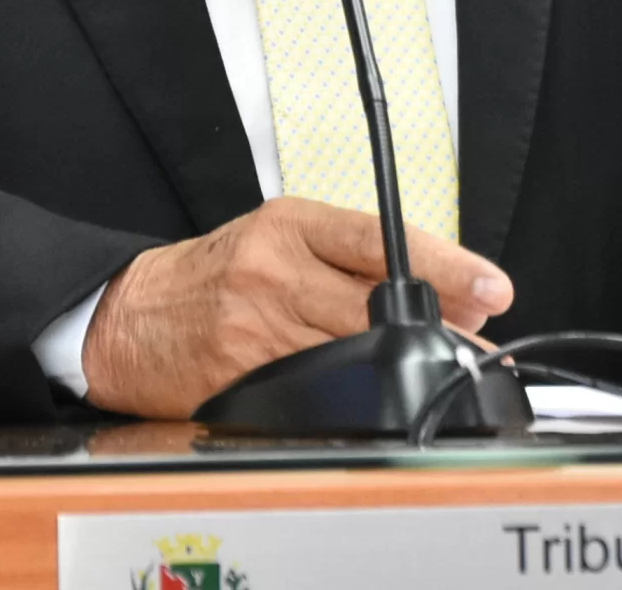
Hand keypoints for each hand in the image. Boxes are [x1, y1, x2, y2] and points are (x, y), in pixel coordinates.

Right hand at [78, 197, 512, 416]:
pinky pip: (310, 392)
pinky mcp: (238, 379)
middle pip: (376, 304)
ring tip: (438, 369)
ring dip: (403, 366)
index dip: (447, 264)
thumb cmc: (216, 272)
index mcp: (290, 224)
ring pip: (351, 353)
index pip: (382, 238)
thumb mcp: (283, 235)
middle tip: (479, 340)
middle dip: (439, 328)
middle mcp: (273, 270)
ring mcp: (254, 328)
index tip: (493, 286)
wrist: (128, 315)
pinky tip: (371, 397)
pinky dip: (350, 397)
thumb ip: (356, 254)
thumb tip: (451, 284)